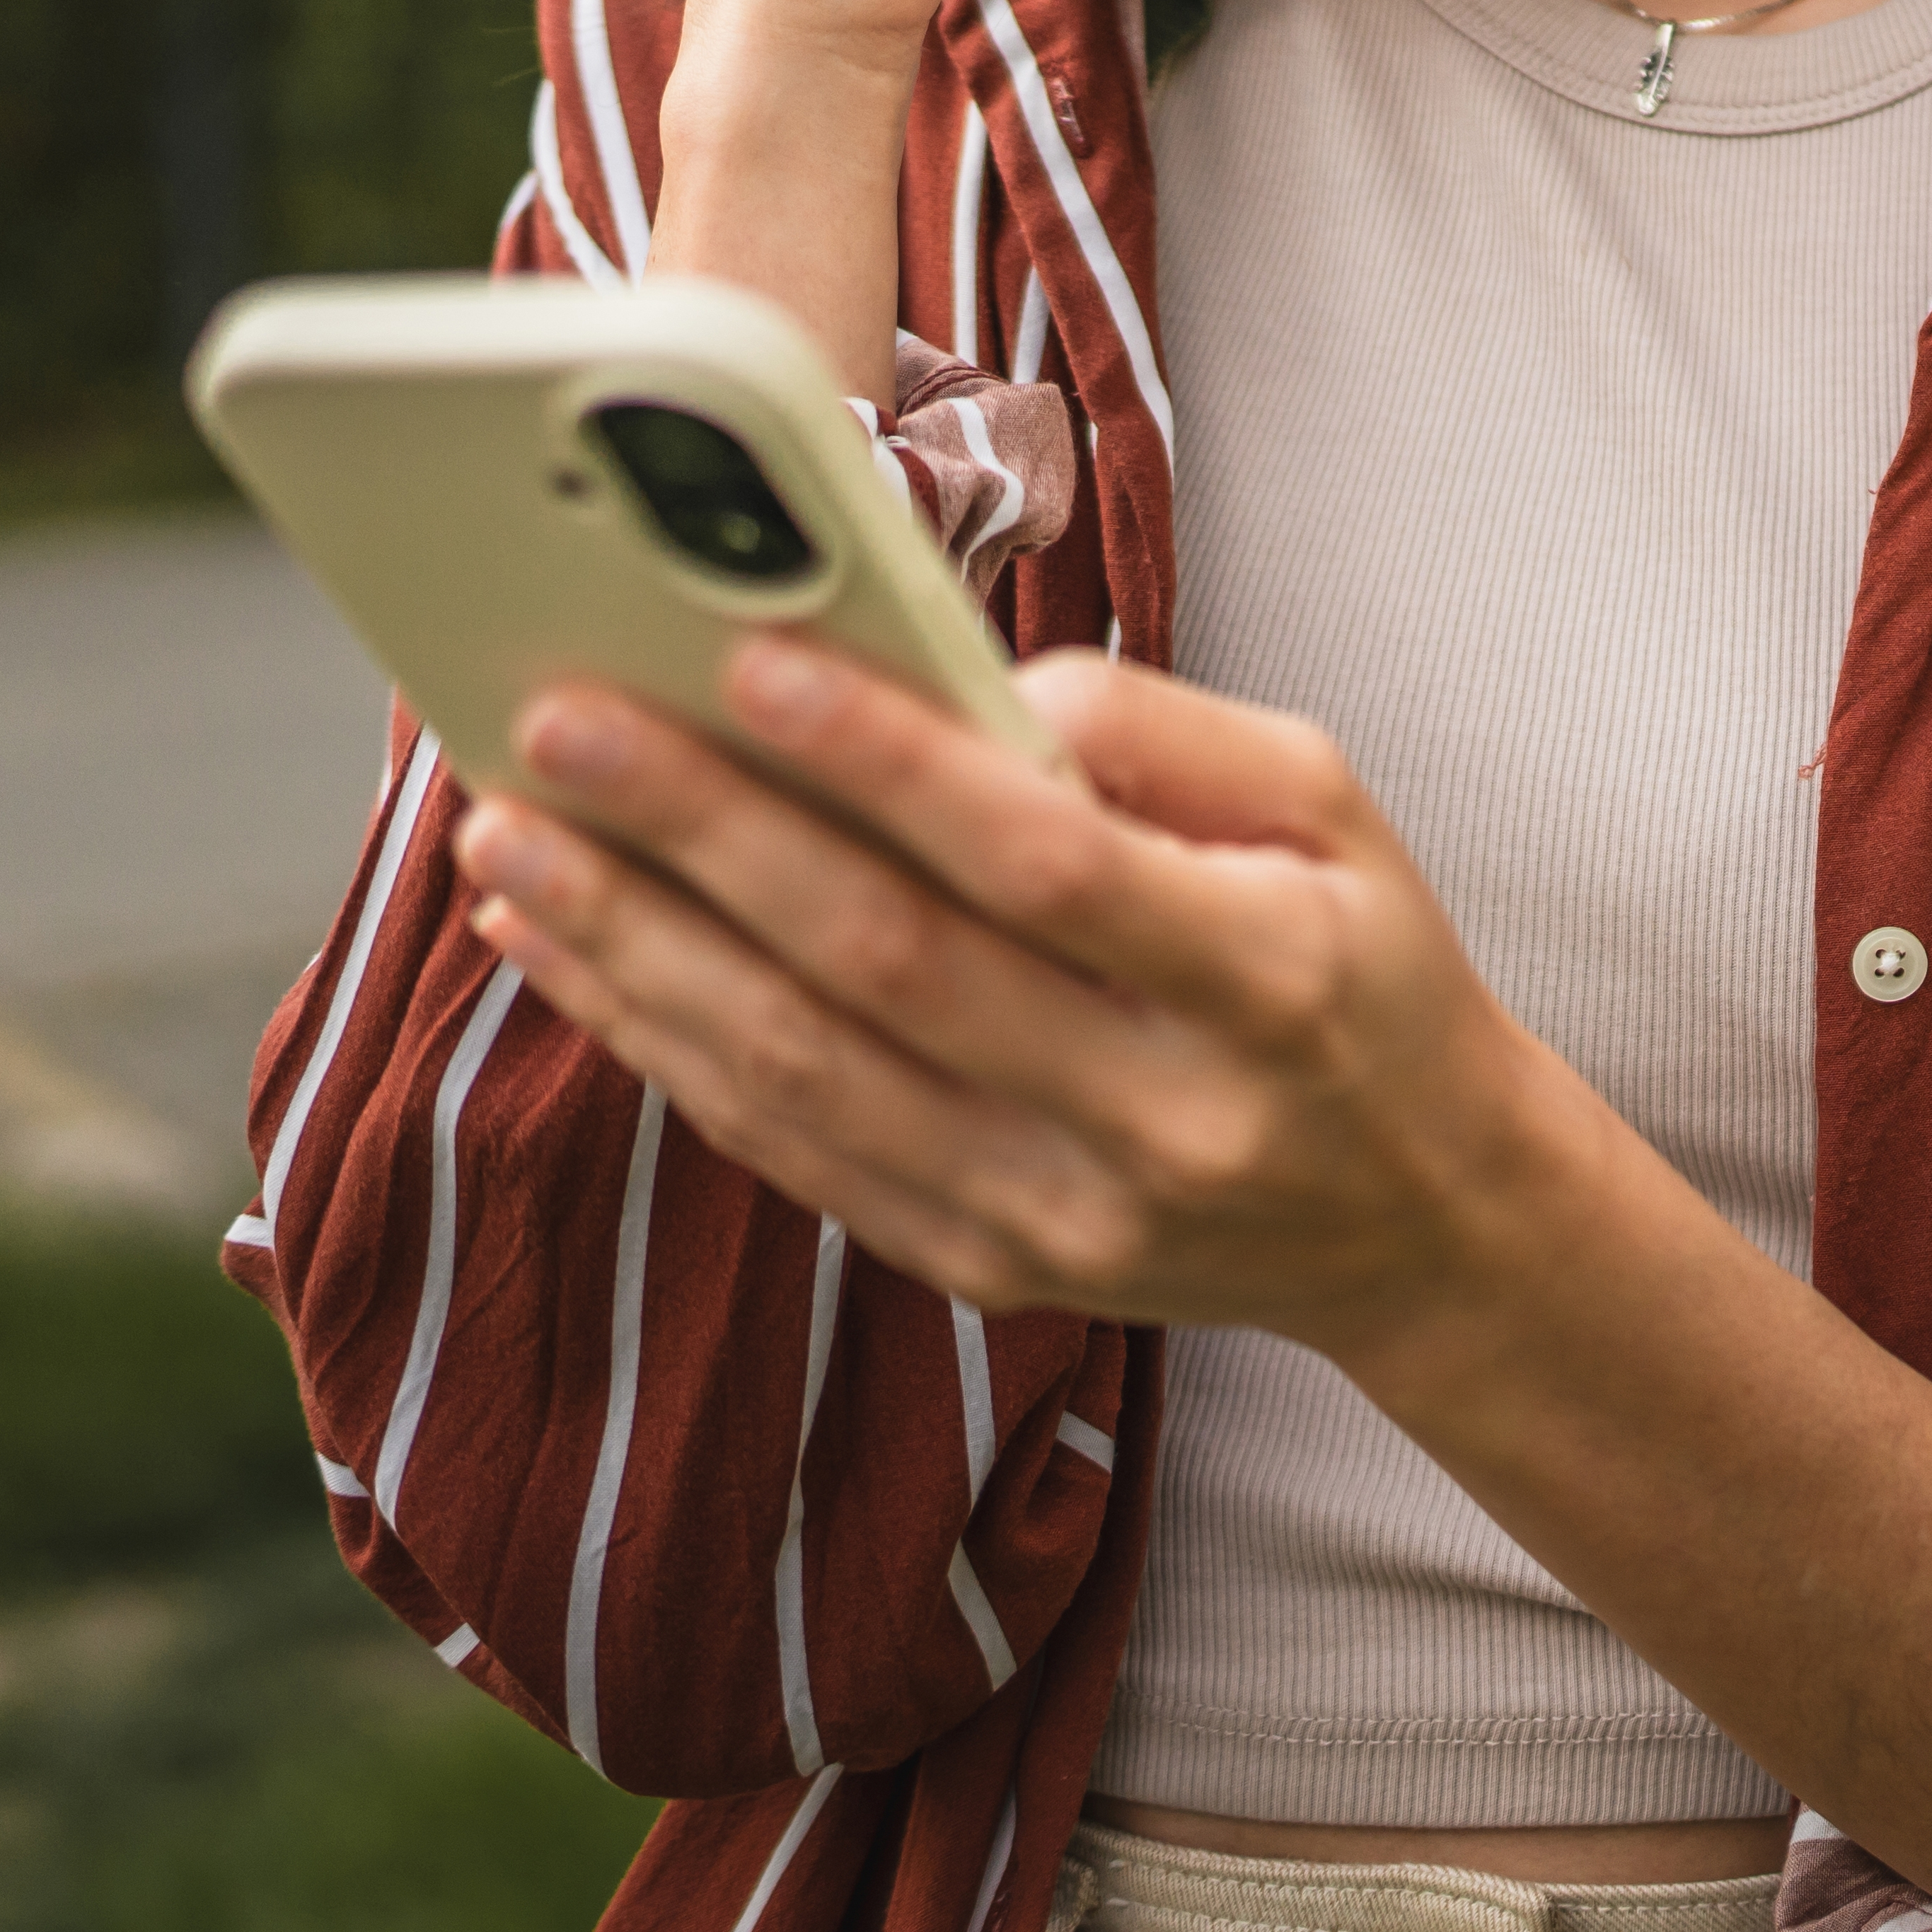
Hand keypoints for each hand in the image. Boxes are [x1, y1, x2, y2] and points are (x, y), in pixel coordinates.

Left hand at [450, 644, 1568, 1360]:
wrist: (1417, 1216)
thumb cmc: (1360, 964)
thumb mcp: (1335, 808)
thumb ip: (1166, 733)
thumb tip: (976, 693)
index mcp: (1266, 980)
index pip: (1047, 867)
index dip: (892, 767)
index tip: (753, 663)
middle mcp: (1159, 1121)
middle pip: (890, 967)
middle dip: (707, 837)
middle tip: (563, 727)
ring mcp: (1060, 1217)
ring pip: (806, 1072)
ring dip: (638, 947)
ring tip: (515, 836)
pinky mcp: (982, 1268)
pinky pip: (792, 1149)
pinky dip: (663, 1045)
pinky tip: (572, 951)